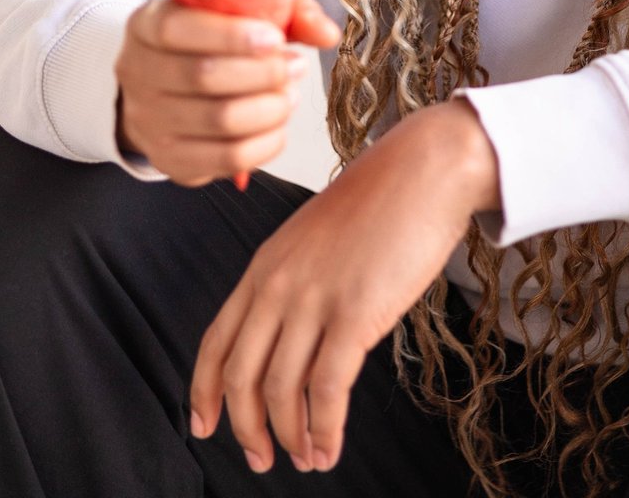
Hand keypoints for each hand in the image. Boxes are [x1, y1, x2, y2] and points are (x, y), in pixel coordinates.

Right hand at [114, 0, 341, 185]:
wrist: (165, 85)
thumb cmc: (212, 38)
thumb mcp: (241, 10)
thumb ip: (286, 12)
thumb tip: (327, 33)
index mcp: (146, 23)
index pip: (177, 29)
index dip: (231, 35)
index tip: (275, 38)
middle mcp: (136, 71)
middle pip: (203, 76)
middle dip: (264, 73)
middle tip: (296, 67)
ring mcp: (148, 120)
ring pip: (218, 120)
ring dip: (270, 108)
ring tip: (291, 94)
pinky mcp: (169, 158)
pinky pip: (226, 159)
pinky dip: (265, 143)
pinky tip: (279, 124)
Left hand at [189, 99, 500, 474]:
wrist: (424, 169)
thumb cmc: (381, 202)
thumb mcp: (318, 238)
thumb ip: (297, 283)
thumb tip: (296, 344)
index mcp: (265, 264)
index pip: (215, 341)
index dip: (204, 392)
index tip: (204, 426)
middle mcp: (279, 283)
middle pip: (241, 375)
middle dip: (245, 429)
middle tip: (261, 459)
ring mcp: (314, 298)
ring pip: (281, 390)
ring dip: (291, 437)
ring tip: (306, 459)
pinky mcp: (354, 312)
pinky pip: (327, 389)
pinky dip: (324, 429)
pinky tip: (331, 448)